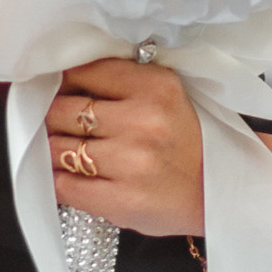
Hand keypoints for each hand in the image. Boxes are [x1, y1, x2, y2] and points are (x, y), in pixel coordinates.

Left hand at [46, 58, 205, 237]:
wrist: (215, 195)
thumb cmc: (185, 142)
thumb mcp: (166, 96)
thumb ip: (122, 81)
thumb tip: (64, 79)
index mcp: (156, 87)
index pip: (85, 71)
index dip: (67, 83)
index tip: (66, 91)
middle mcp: (144, 122)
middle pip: (64, 110)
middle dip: (57, 117)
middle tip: (64, 124)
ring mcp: (131, 163)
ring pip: (58, 147)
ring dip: (58, 150)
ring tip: (73, 151)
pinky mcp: (120, 200)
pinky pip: (64, 185)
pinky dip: (61, 180)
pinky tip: (74, 176)